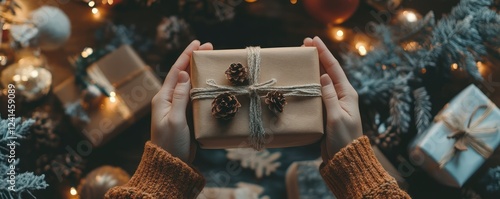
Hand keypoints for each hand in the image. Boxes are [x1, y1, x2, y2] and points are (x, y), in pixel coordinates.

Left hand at [151, 40, 212, 161]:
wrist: (170, 163)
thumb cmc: (170, 143)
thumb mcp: (175, 120)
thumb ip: (179, 97)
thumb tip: (182, 74)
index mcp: (163, 98)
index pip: (175, 71)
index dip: (186, 56)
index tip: (197, 43)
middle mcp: (168, 99)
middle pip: (182, 74)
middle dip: (194, 60)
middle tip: (209, 47)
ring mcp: (176, 107)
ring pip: (188, 84)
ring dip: (198, 71)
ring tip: (210, 60)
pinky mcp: (184, 115)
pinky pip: (192, 95)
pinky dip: (200, 85)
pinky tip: (209, 82)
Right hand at [303, 37, 362, 159]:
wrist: (345, 158)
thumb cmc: (343, 139)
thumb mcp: (336, 117)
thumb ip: (329, 96)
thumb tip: (323, 76)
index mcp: (347, 94)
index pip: (333, 69)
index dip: (324, 53)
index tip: (313, 40)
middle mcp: (342, 95)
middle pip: (328, 71)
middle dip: (318, 56)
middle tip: (304, 43)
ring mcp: (335, 102)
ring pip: (322, 80)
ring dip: (313, 68)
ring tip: (302, 57)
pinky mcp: (327, 110)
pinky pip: (318, 92)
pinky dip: (310, 83)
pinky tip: (302, 79)